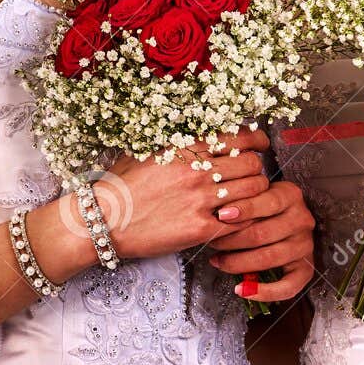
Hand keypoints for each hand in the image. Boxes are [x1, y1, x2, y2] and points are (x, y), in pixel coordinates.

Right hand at [85, 126, 273, 262]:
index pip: (239, 138)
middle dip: (258, 171)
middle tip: (254, 178)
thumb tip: (200, 136)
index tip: (261, 146)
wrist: (102, 221)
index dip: (257, 141)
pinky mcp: (200, 229)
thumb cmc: (121, 187)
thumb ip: (177, 144)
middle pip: (252, 165)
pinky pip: (240, 222)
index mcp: (186, 149)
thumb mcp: (147, 152)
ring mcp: (200, 200)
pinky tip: (237, 222)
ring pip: (252, 192)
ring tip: (248, 201)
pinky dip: (245, 221)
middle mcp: (197, 171)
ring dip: (256, 196)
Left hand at [206, 179, 316, 301]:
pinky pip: (288, 286)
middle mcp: (302, 220)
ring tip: (219, 262)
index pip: (268, 202)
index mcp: (291, 196)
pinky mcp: (306, 268)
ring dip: (238, 263)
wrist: (284, 218)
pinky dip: (264, 292)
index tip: (221, 215)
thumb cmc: (262, 206)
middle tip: (212, 243)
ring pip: (268, 258)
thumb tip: (220, 215)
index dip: (244, 209)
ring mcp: (305, 244)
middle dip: (231, 240)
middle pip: (263, 233)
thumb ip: (242, 199)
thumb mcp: (255, 194)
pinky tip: (242, 289)